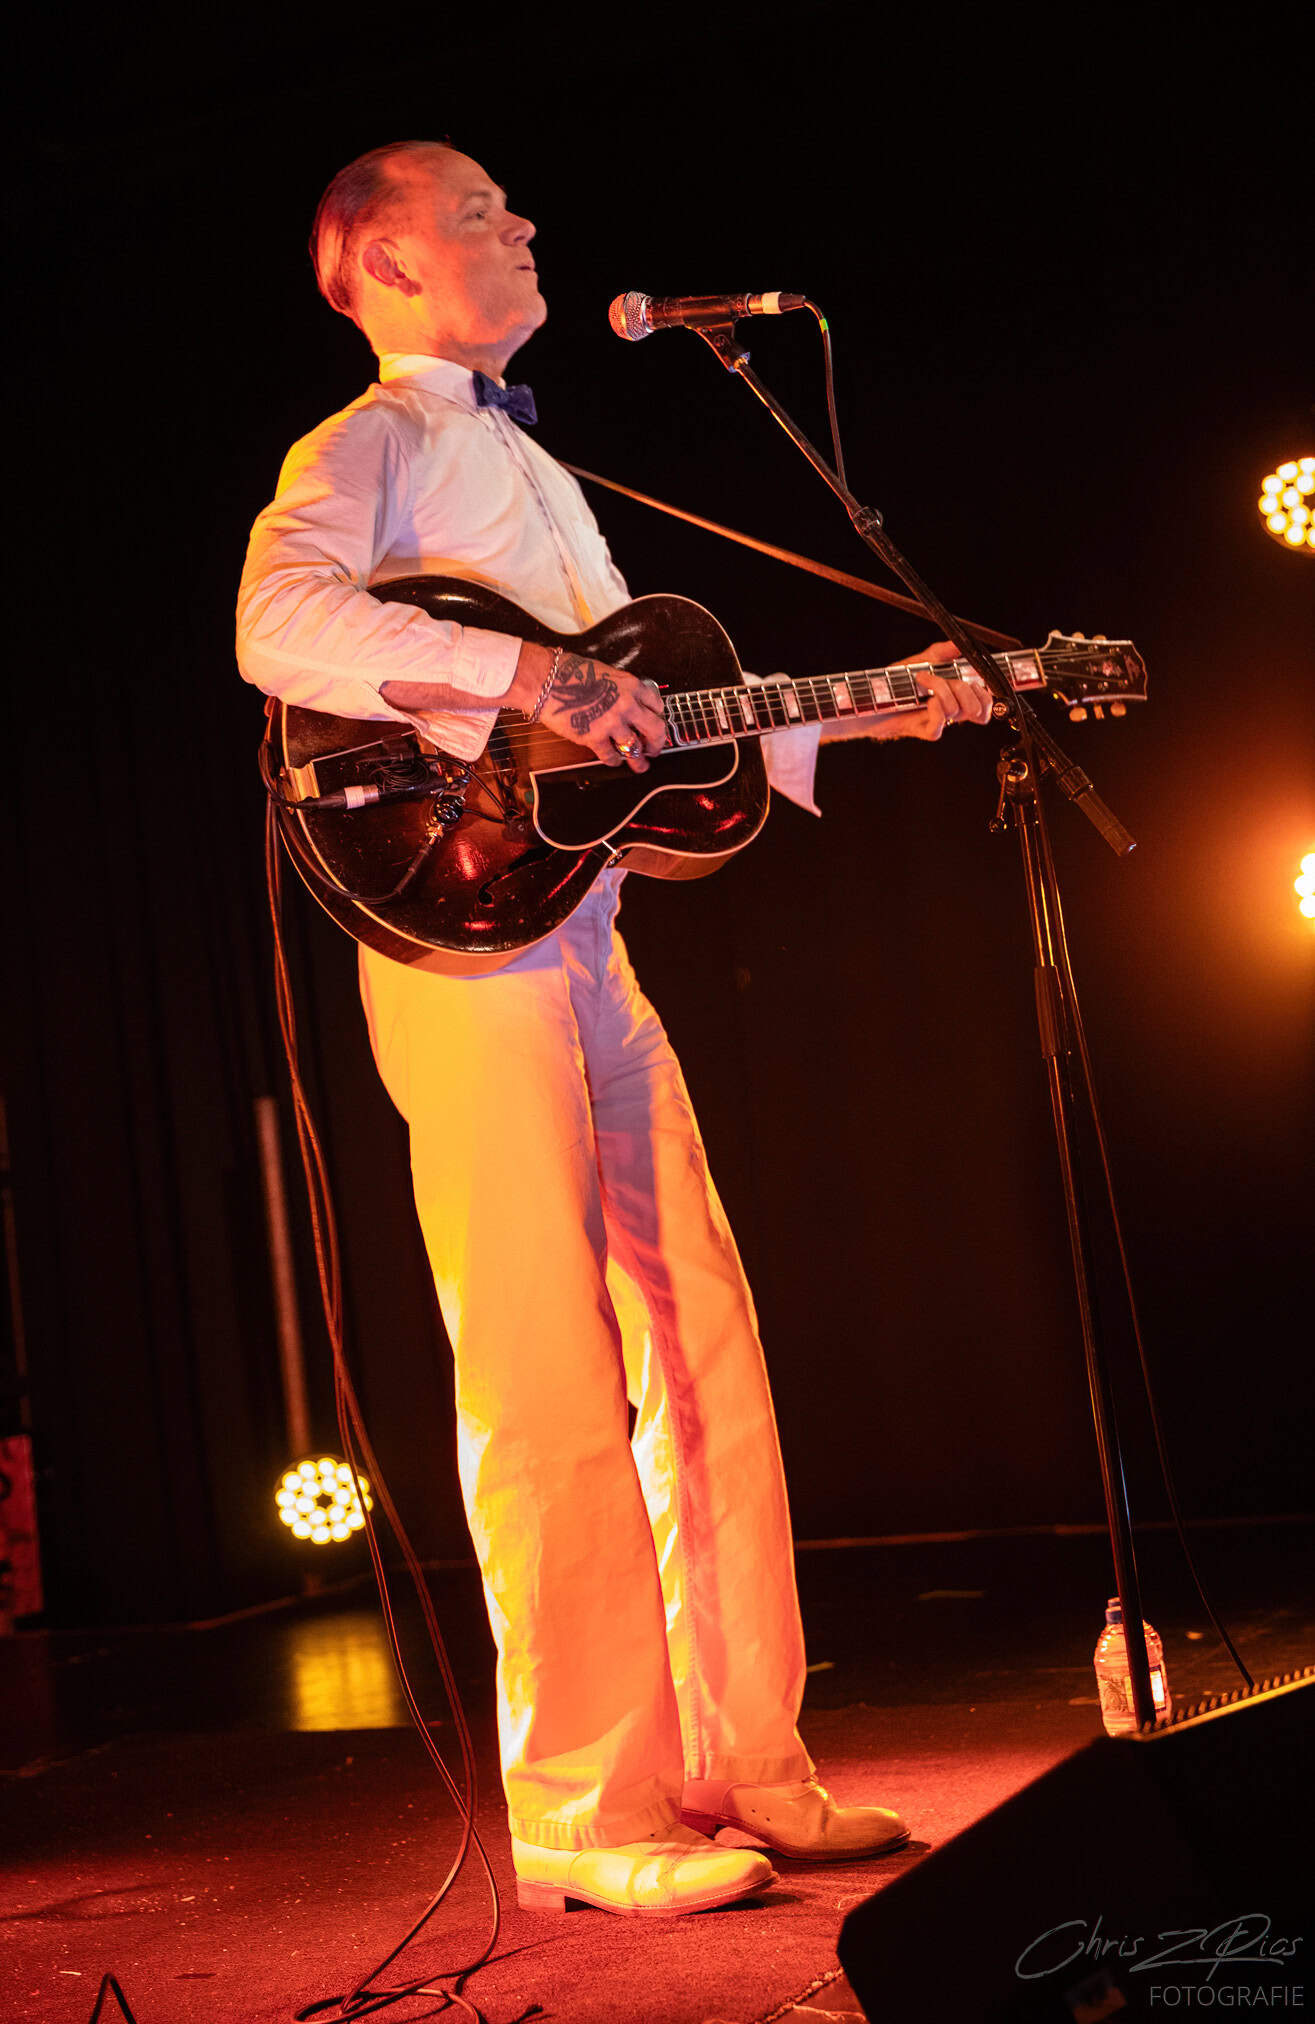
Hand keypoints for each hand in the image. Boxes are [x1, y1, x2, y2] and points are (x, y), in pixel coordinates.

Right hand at [515, 642, 668, 770]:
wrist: (546, 680)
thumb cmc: (569, 671)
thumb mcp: (605, 672)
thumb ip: (619, 688)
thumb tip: (624, 700)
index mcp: (630, 685)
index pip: (656, 704)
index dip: (657, 716)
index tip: (655, 722)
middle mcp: (626, 704)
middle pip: (655, 729)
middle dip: (658, 743)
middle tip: (655, 749)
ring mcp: (612, 723)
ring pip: (636, 749)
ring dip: (639, 761)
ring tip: (640, 766)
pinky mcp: (594, 737)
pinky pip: (611, 756)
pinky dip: (614, 761)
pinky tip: (614, 761)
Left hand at [895, 640, 994, 740]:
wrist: (875, 696)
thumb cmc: (899, 682)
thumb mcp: (923, 661)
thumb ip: (942, 652)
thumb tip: (958, 643)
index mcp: (958, 697)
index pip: (986, 703)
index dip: (988, 695)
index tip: (981, 680)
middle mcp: (952, 712)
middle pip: (978, 709)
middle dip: (964, 689)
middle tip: (945, 679)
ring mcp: (940, 722)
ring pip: (957, 711)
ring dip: (941, 689)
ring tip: (922, 679)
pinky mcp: (925, 731)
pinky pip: (940, 725)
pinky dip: (935, 708)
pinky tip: (925, 701)